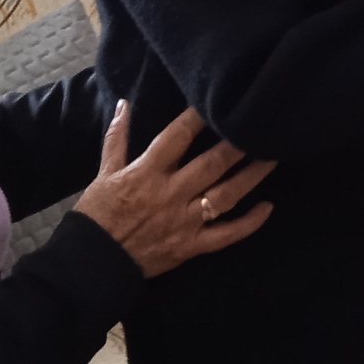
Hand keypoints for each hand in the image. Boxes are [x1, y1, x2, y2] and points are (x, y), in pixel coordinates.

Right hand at [73, 102, 276, 277]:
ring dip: (251, 176)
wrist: (91, 264)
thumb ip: (117, 137)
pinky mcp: (191, 246)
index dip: (197, 117)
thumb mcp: (103, 173)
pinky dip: (249, 223)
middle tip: (260, 125)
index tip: (216, 100)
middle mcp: (170, 194)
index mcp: (146, 173)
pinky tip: (268, 207)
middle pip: (211, 164)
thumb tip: (126, 103)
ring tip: (272, 158)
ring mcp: (184, 222)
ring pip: (225, 196)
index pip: (176, 137)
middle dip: (237, 144)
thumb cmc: (97, 215)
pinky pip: (226, 235)